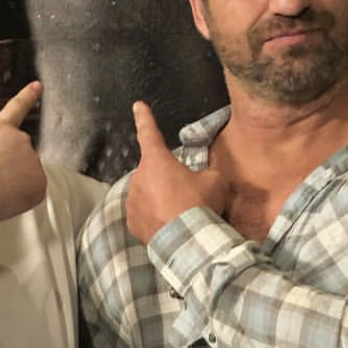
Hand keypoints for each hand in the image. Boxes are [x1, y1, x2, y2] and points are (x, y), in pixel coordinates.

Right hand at [0, 82, 46, 221]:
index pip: (17, 108)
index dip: (28, 96)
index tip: (38, 86)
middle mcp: (20, 139)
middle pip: (22, 157)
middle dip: (11, 170)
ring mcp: (32, 159)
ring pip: (28, 176)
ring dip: (15, 185)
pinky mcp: (38, 181)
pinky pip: (33, 193)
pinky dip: (22, 199)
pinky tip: (4, 198)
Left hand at [126, 101, 226, 244]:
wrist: (189, 242)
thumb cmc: (200, 204)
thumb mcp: (214, 180)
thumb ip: (207, 170)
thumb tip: (207, 173)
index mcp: (157, 160)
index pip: (148, 132)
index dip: (144, 117)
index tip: (138, 106)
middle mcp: (139, 177)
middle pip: (151, 170)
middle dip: (165, 177)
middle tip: (184, 192)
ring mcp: (133, 201)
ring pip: (145, 192)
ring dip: (158, 197)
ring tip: (179, 212)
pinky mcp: (132, 222)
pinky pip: (142, 213)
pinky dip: (153, 216)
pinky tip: (168, 224)